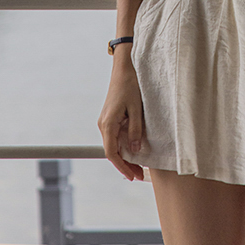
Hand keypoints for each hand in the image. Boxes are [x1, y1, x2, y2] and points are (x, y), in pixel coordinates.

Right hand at [98, 59, 144, 180]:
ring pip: (114, 145)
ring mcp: (106, 121)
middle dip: (126, 165)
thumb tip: (136, 150)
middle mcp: (103, 125)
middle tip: (140, 175)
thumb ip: (136, 130)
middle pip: (112, 151)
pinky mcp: (110, 118)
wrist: (124, 68)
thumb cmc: (131, 85)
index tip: (133, 176)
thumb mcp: (137, 108)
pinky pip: (116, 137)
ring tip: (140, 166)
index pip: (112, 153)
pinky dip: (124, 146)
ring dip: (125, 157)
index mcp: (108, 124)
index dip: (122, 167)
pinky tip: (135, 151)